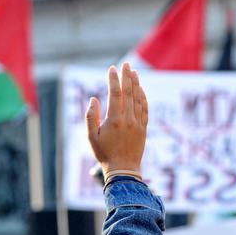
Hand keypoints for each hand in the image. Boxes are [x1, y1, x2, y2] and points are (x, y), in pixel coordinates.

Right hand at [85, 62, 147, 179]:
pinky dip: (143, 98)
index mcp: (114, 119)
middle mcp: (128, 119)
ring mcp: (137, 124)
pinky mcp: (143, 129)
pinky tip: (141, 90)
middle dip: (127, 76)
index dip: (113, 79)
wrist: (123, 170)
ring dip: (136, 84)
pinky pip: (145, 110)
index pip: (115, 93)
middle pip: (129, 92)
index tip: (111, 68)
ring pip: (138, 99)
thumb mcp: (91, 136)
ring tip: (134, 72)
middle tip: (126, 64)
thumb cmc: (104, 154)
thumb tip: (94, 99)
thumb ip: (90, 116)